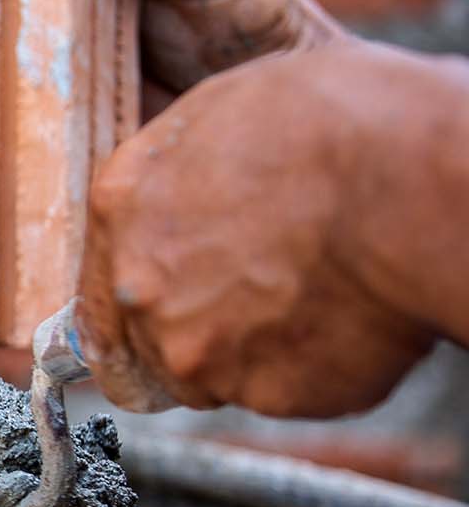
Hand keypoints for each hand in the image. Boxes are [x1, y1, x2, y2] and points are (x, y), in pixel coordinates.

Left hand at [76, 41, 460, 417]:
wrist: (410, 183)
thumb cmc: (334, 126)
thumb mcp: (220, 112)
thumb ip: (174, 174)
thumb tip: (174, 197)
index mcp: (121, 208)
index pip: (96, 292)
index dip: (141, 300)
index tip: (175, 301)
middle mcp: (141, 291)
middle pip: (151, 345)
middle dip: (199, 329)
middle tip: (265, 294)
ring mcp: (199, 351)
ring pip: (214, 376)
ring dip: (253, 352)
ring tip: (315, 294)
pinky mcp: (266, 395)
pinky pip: (285, 394)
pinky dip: (313, 369)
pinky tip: (347, 317)